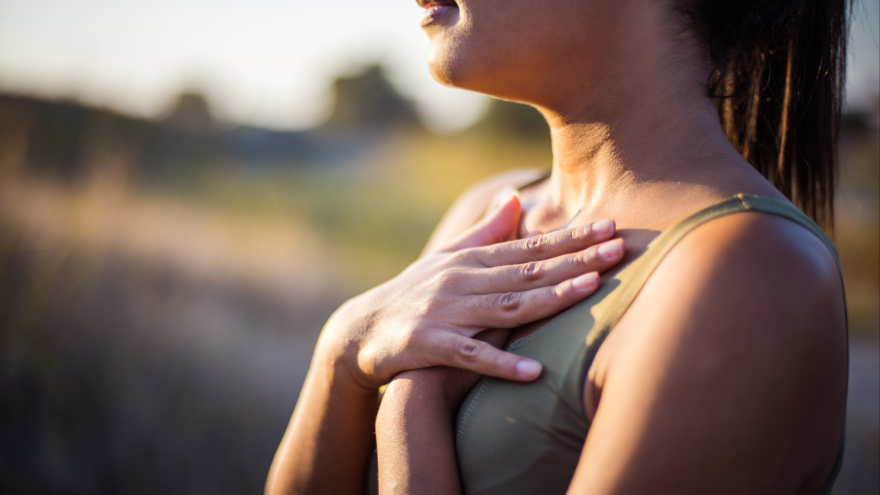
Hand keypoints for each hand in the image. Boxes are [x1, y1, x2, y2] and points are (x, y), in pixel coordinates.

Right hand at [318, 192, 624, 389]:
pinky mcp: (427, 345)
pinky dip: (501, 364)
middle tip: (619, 250)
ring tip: (590, 291)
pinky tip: (534, 372)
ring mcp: (445, 312)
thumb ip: (485, 232)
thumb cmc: (414, 293)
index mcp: (471, 261)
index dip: (572, 239)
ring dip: (549, 298)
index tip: (611, 227)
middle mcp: (462, 281)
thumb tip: (514, 197)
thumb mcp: (448, 259)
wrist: (360, 330)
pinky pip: (470, 356)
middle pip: (527, 271)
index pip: (530, 248)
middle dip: (576, 260)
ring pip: (505, 306)